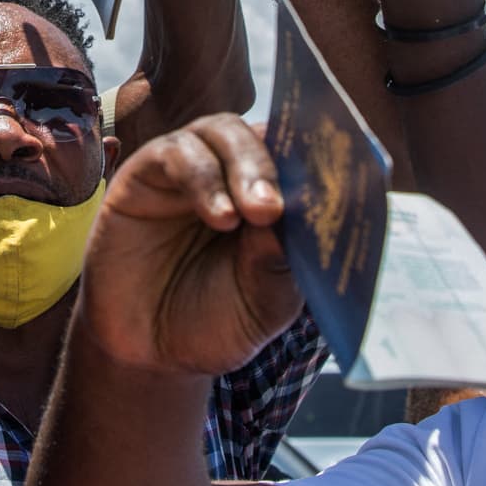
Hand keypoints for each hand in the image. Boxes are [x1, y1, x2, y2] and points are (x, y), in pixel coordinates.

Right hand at [75, 115, 300, 377]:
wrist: (149, 354)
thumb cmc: (214, 323)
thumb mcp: (264, 303)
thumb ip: (280, 262)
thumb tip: (295, 217)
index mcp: (274, 197)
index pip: (304, 157)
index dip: (322, 158)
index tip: (341, 177)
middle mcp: (233, 172)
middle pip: (265, 136)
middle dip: (277, 167)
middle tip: (278, 208)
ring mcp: (190, 169)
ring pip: (222, 131)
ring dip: (244, 167)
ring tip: (255, 214)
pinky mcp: (144, 174)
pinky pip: (174, 152)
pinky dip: (201, 177)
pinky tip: (219, 215)